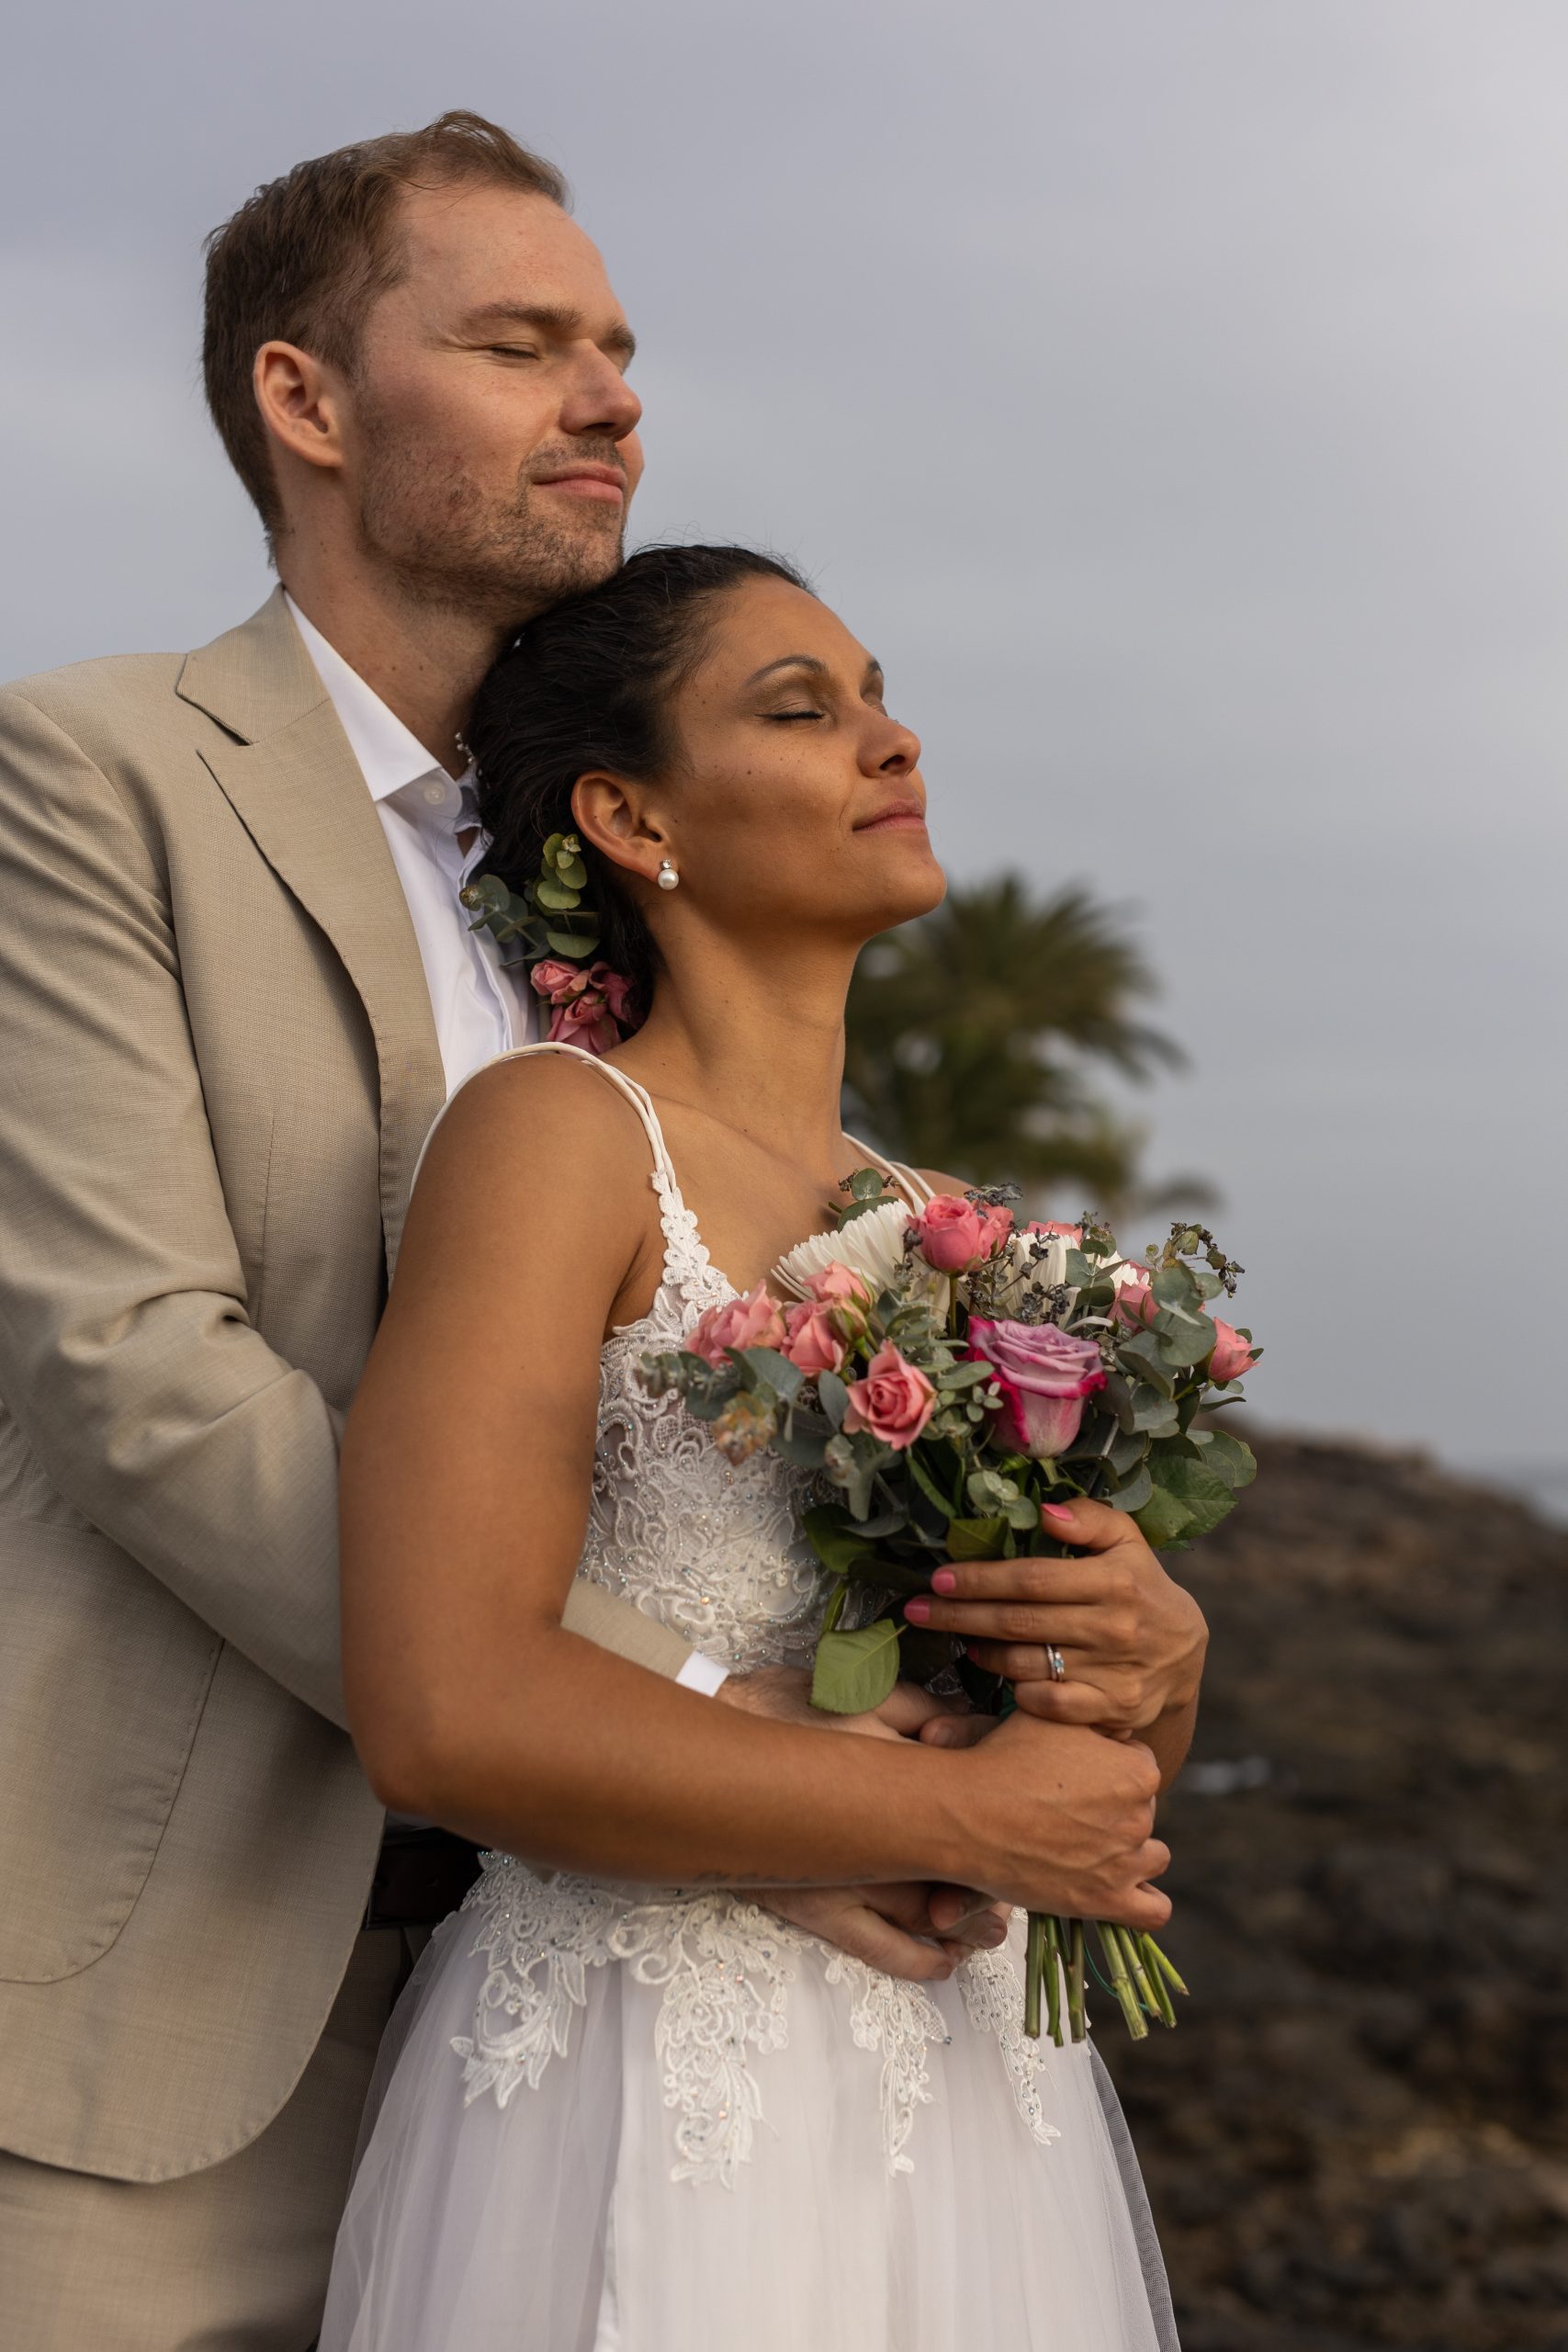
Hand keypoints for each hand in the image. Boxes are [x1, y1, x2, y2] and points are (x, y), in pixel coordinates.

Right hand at [717, 1667, 1010, 1976]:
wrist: (713, 1749)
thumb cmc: (787, 1713)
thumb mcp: (865, 1694)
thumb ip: (924, 1710)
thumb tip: (968, 1726)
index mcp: (893, 1779)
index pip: (966, 1811)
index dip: (999, 1826)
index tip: (1016, 1825)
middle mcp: (875, 1839)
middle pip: (955, 1873)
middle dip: (989, 1882)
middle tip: (1010, 1885)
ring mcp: (847, 1882)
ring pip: (928, 1920)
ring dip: (968, 1927)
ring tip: (991, 1928)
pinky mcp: (818, 1909)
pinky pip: (880, 1951)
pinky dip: (920, 1961)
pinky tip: (946, 1960)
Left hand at [904, 1496, 1207, 1732]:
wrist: (1185, 1653)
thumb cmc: (1140, 1585)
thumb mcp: (1127, 1541)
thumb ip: (1090, 1519)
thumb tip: (1045, 1512)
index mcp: (1116, 1580)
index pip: (1032, 1579)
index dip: (981, 1579)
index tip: (938, 1579)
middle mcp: (1115, 1628)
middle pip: (1020, 1623)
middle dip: (960, 1616)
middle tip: (917, 1612)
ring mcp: (1115, 1673)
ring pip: (1027, 1665)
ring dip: (983, 1652)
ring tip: (959, 1639)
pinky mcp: (1114, 1710)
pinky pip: (1050, 1705)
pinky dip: (1019, 1692)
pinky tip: (1002, 1676)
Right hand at [957, 1713, 1171, 1925]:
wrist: (968, 1812)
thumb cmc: (1004, 1758)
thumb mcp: (1051, 1717)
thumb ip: (1090, 1718)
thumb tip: (1110, 1726)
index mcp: (1137, 1769)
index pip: (1140, 1766)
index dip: (1110, 1767)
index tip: (1081, 1775)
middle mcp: (1140, 1816)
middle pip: (1143, 1812)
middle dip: (1115, 1810)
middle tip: (1073, 1810)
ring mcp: (1126, 1861)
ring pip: (1153, 1858)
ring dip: (1133, 1854)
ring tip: (1094, 1849)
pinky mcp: (1106, 1900)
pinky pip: (1153, 1912)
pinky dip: (1145, 1903)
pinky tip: (1122, 1891)